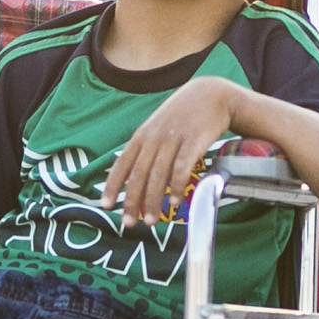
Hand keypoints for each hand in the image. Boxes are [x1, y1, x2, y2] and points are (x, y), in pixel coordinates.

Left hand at [101, 77, 244, 227]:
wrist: (212, 94)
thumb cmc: (183, 115)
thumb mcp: (159, 127)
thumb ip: (147, 148)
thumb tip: (135, 176)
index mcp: (142, 135)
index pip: (122, 163)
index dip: (113, 185)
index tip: (106, 205)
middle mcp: (154, 138)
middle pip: (139, 174)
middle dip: (132, 201)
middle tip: (128, 223)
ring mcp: (174, 139)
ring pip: (158, 175)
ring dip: (153, 200)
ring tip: (150, 221)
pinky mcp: (194, 141)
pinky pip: (182, 168)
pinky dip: (177, 186)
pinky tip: (175, 202)